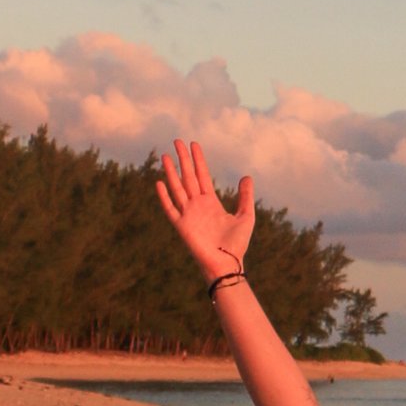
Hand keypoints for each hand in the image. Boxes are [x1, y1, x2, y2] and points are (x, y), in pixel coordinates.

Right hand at [154, 135, 255, 282]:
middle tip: (177, 141)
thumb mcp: (246, 215)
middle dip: (183, 159)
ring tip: (166, 156)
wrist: (227, 264)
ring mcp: (188, 215)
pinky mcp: (182, 226)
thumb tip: (246, 176)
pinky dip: (164, 196)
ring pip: (177, 188)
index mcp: (211, 202)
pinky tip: (159, 182)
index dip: (198, 160)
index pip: (202, 175)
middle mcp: (197, 205)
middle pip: (188, 177)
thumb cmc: (236, 244)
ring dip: (171, 172)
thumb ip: (245, 196)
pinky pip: (170, 209)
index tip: (193, 144)